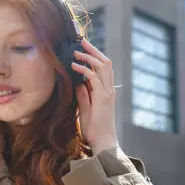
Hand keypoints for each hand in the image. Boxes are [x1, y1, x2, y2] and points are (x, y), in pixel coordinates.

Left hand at [71, 39, 118, 153]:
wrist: (103, 143)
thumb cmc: (94, 129)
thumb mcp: (86, 109)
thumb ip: (83, 95)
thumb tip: (78, 83)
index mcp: (107, 91)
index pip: (104, 68)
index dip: (95, 56)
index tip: (83, 49)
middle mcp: (109, 90)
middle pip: (105, 63)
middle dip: (93, 50)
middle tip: (82, 41)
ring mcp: (107, 93)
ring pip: (102, 67)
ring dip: (89, 57)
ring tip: (76, 51)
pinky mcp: (103, 98)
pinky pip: (94, 78)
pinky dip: (85, 69)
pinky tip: (75, 66)